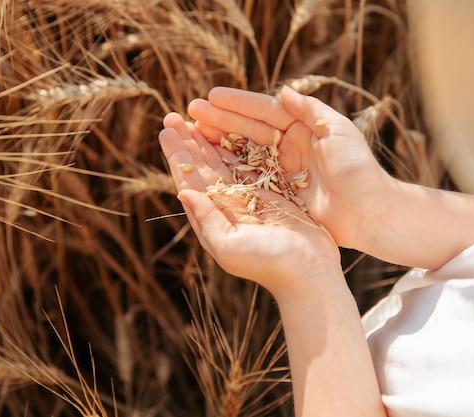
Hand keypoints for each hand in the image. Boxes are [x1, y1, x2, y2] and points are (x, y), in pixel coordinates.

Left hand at [158, 112, 342, 296]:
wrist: (309, 272)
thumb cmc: (268, 264)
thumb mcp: (228, 247)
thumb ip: (206, 220)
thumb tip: (182, 192)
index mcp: (214, 218)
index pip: (190, 181)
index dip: (177, 157)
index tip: (165, 131)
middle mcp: (229, 207)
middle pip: (204, 168)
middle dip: (188, 143)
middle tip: (172, 116)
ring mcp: (251, 199)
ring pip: (226, 163)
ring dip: (210, 141)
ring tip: (196, 118)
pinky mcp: (273, 194)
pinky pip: (252, 164)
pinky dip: (241, 147)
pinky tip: (232, 131)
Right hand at [187, 86, 392, 249]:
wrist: (369, 212)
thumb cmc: (357, 169)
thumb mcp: (338, 132)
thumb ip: (311, 110)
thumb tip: (284, 91)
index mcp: (303, 127)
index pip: (264, 111)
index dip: (237, 104)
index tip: (209, 97)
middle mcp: (289, 145)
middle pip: (248, 129)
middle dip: (219, 120)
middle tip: (189, 113)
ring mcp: (282, 169)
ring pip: (243, 151)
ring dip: (218, 143)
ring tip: (191, 135)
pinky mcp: (279, 192)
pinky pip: (248, 177)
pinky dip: (228, 169)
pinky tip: (207, 163)